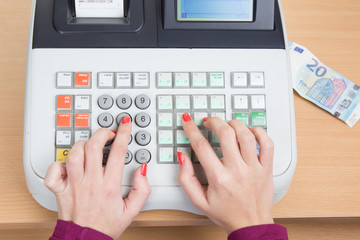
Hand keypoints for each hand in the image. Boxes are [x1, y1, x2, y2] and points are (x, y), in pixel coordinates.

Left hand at [45, 117, 150, 238]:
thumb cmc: (106, 225)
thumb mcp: (132, 211)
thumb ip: (142, 189)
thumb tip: (142, 170)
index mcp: (109, 186)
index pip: (118, 152)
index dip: (123, 134)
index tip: (125, 125)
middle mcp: (91, 182)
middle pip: (94, 147)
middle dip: (102, 133)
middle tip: (107, 133)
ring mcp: (73, 185)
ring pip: (74, 154)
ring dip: (82, 145)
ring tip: (89, 146)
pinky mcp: (59, 190)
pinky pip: (53, 171)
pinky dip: (58, 163)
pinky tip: (68, 164)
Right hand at [177, 114, 273, 233]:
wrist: (251, 226)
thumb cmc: (226, 213)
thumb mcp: (198, 201)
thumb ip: (186, 179)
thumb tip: (183, 157)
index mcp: (219, 178)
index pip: (201, 146)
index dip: (191, 129)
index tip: (188, 122)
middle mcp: (237, 170)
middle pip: (226, 133)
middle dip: (214, 121)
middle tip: (208, 121)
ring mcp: (254, 168)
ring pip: (246, 134)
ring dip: (234, 124)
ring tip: (228, 125)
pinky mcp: (266, 168)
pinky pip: (267, 143)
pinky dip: (259, 132)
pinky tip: (250, 132)